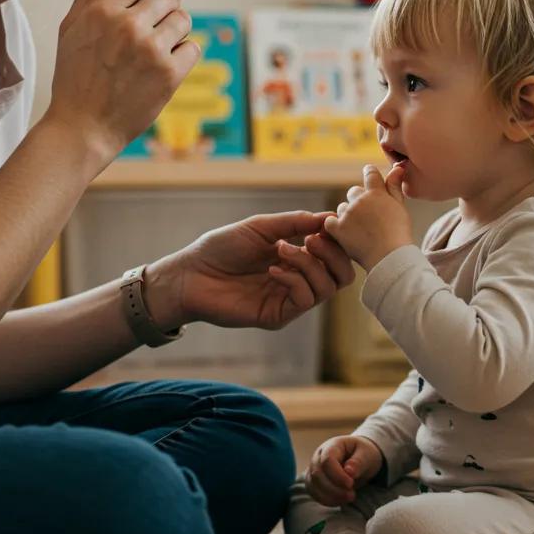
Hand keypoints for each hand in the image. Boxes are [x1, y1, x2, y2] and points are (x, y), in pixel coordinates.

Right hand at [44, 0, 199, 168]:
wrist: (82, 127)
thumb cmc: (74, 77)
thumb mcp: (70, 29)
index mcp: (102, 10)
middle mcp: (128, 25)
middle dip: (167, 6)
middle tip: (157, 25)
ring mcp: (151, 50)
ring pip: (184, 20)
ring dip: (177, 29)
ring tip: (160, 46)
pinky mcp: (170, 74)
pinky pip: (193, 48)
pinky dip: (184, 54)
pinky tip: (167, 64)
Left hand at [145, 211, 354, 330]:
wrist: (190, 273)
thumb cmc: (221, 248)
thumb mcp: (261, 227)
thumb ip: (295, 222)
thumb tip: (330, 217)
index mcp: (297, 257)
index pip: (336, 254)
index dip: (338, 240)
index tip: (328, 223)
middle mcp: (298, 279)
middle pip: (342, 275)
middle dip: (334, 254)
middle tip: (312, 239)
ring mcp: (289, 299)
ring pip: (327, 287)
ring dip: (310, 264)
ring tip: (283, 249)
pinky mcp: (277, 316)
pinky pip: (305, 300)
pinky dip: (295, 279)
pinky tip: (273, 269)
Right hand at [305, 434, 383, 505]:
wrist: (360, 457)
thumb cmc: (363, 453)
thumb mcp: (367, 454)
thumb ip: (358, 462)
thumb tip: (349, 472)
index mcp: (333, 445)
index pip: (327, 460)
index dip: (337, 475)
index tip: (350, 484)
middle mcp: (319, 455)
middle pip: (317, 474)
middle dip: (334, 488)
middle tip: (352, 495)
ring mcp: (314, 468)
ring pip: (313, 485)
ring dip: (330, 496)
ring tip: (349, 498)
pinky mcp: (314, 481)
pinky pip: (314, 492)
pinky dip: (326, 500)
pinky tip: (340, 501)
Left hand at [323, 165, 412, 269]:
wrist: (390, 258)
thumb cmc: (399, 234)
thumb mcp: (400, 207)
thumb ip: (394, 186)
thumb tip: (397, 167)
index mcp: (377, 193)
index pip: (370, 173)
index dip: (370, 174)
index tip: (371, 178)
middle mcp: (360, 200)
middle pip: (354, 192)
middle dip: (359, 201)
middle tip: (368, 217)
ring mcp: (348, 214)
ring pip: (342, 208)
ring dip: (348, 215)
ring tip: (361, 231)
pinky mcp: (338, 229)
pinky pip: (330, 222)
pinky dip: (335, 227)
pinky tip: (346, 235)